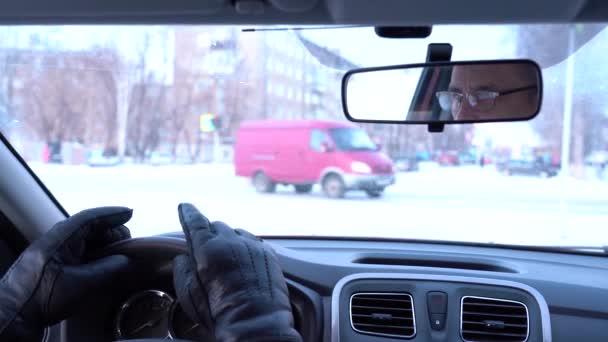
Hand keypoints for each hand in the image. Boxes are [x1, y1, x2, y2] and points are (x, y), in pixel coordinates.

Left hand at [0, 207, 132, 340]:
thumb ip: (108, 269)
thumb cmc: (42, 297)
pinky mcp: (52, 266)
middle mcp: (56, 241)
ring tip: (120, 255)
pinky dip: (95, 255)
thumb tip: (127, 260)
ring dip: (104, 245)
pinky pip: (78, 253)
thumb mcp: (81, 284)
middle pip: (89, 229)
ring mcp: (53, 253)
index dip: (112, 214)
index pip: (90, 218)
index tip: (129, 213)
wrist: (12, 316)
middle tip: (128, 243)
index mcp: (60, 238)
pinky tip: (104, 264)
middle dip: (111, 232)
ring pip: (84, 241)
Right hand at [173, 203, 301, 341]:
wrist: (259, 324)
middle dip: (209, 234)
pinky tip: (243, 263)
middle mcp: (232, 241)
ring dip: (229, 241)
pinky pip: (253, 242)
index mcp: (209, 249)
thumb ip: (183, 271)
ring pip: (236, 233)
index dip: (188, 213)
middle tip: (206, 250)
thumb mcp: (190, 297)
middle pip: (216, 226)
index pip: (195, 222)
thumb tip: (183, 258)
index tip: (184, 207)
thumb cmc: (222, 315)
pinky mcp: (268, 253)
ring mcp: (253, 245)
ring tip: (226, 261)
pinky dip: (245, 247)